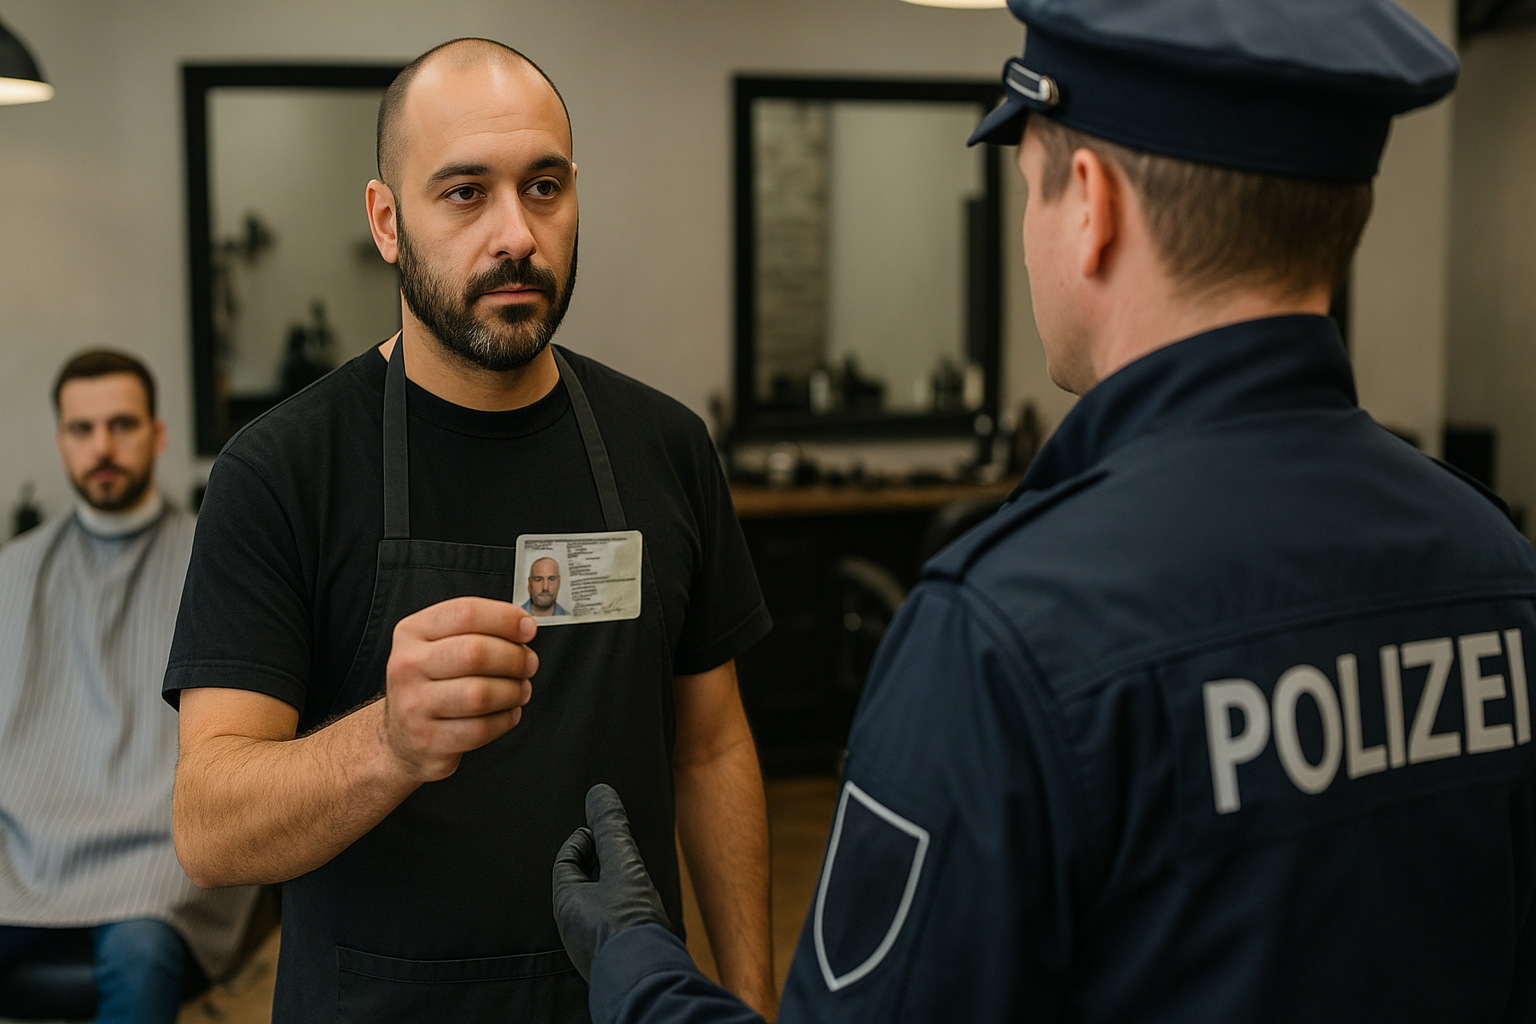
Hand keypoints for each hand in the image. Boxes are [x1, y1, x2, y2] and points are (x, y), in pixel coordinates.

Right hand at [382, 596, 537, 782]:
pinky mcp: (429, 740)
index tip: (528, 628)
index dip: (505, 619)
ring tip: (519, 690)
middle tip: (528, 664)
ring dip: (513, 691)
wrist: (401, 736)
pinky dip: (505, 719)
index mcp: (412, 632)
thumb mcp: (439, 644)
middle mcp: (408, 666)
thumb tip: (523, 626)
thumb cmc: (431, 683)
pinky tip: (507, 712)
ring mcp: (414, 706)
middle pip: (475, 653)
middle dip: (514, 658)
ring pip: (480, 694)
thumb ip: (477, 629)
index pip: (465, 613)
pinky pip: (481, 729)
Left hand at [552, 784, 670, 980]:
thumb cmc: (630, 924)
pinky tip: (642, 909)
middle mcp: (571, 928)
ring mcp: (589, 947)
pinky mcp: (610, 959)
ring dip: (612, 887)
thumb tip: (598, 791)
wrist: (648, 980)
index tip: (604, 832)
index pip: (566, 861)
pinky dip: (621, 909)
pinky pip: (609, 926)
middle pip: (580, 883)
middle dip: (600, 862)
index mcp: (565, 904)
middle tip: (622, 849)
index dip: (584, 840)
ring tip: (635, 877)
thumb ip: (611, 829)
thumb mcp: (623, 866)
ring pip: (596, 906)